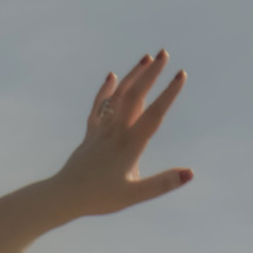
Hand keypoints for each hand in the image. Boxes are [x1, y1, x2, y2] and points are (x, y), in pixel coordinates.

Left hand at [48, 50, 191, 218]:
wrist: (62, 196)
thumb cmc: (98, 198)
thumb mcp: (133, 195)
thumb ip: (161, 184)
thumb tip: (190, 173)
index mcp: (129, 145)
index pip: (154, 114)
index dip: (168, 94)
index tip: (181, 75)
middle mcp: (115, 132)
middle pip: (135, 96)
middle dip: (151, 74)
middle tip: (165, 53)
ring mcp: (101, 130)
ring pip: (117, 97)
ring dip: (132, 76)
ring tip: (146, 58)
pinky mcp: (90, 134)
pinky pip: (98, 107)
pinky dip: (106, 91)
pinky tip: (112, 76)